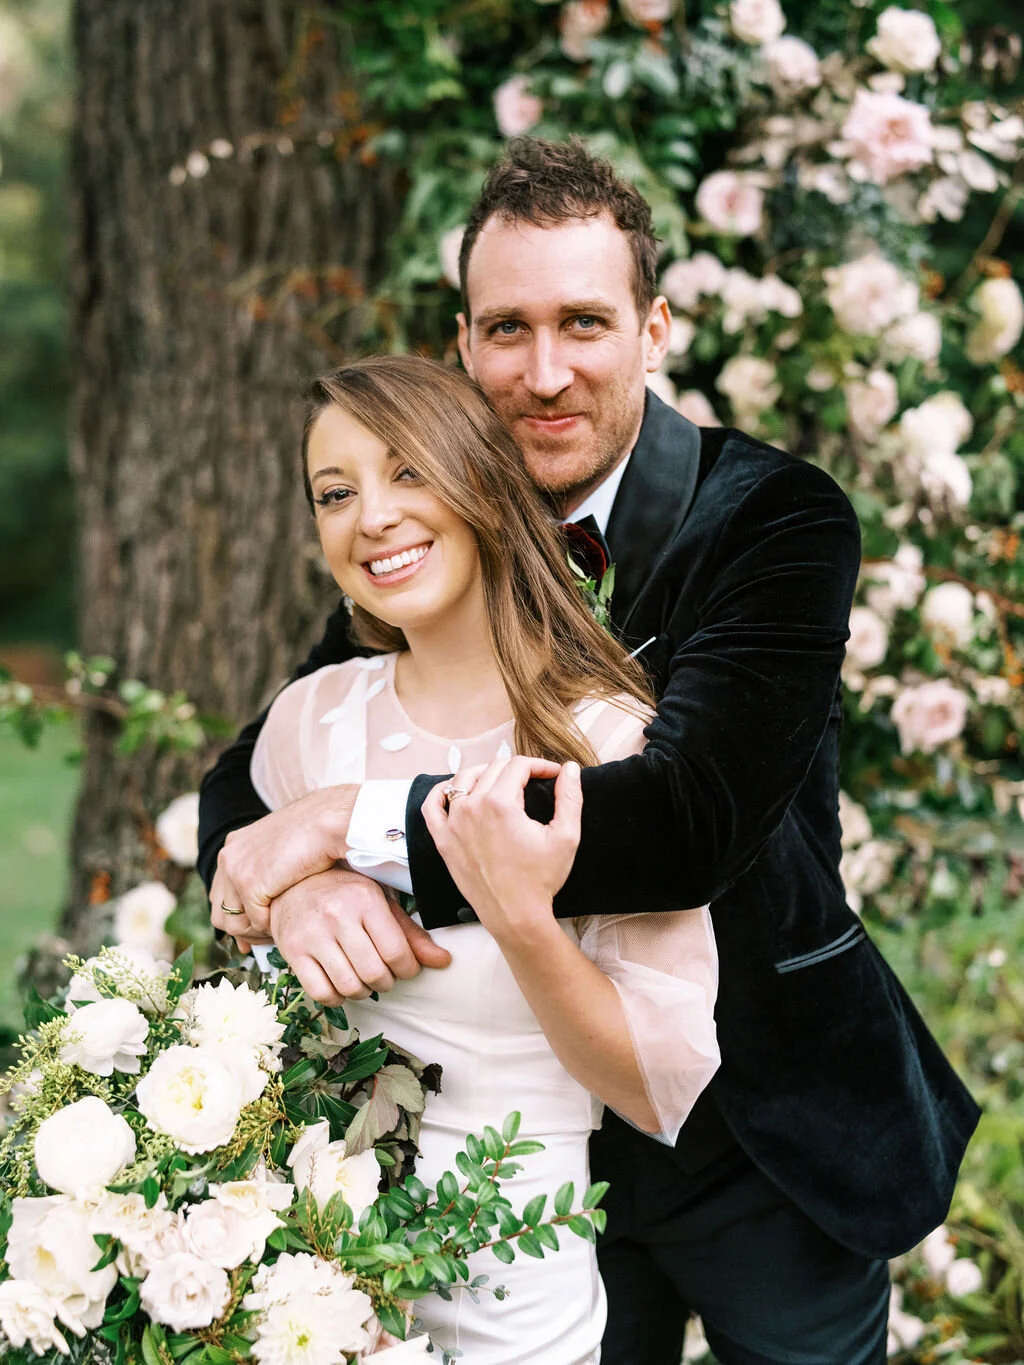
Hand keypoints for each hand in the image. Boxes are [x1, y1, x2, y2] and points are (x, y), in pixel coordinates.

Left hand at [209, 785, 358, 937]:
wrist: (331, 820)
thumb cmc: (320, 833)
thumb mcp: (283, 853)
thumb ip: (267, 875)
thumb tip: (261, 909)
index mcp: (235, 845)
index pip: (221, 893)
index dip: (236, 917)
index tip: (251, 935)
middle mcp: (229, 855)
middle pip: (220, 911)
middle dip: (241, 932)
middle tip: (264, 942)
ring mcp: (236, 869)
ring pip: (233, 922)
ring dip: (257, 933)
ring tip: (280, 932)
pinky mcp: (249, 882)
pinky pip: (256, 920)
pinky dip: (272, 926)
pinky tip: (289, 921)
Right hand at [270, 866, 450, 1004]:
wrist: (293, 885)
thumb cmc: (345, 894)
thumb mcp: (381, 904)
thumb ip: (411, 934)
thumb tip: (443, 961)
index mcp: (364, 899)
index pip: (396, 951)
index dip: (407, 969)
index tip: (405, 968)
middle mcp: (337, 915)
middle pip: (374, 973)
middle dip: (386, 982)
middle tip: (384, 974)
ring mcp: (311, 935)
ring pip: (349, 987)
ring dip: (363, 992)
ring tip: (363, 979)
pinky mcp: (292, 952)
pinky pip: (321, 993)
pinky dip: (337, 998)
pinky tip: (340, 984)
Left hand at [422, 756, 583, 939]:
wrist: (515, 915)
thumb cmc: (540, 879)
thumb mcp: (566, 836)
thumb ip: (570, 797)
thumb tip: (570, 768)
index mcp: (500, 803)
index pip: (519, 766)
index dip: (540, 765)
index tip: (552, 774)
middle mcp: (472, 807)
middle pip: (493, 769)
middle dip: (517, 769)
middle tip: (533, 780)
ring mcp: (453, 823)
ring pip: (463, 780)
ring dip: (483, 773)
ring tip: (501, 781)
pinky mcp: (443, 840)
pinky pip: (432, 806)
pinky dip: (441, 792)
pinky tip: (453, 789)